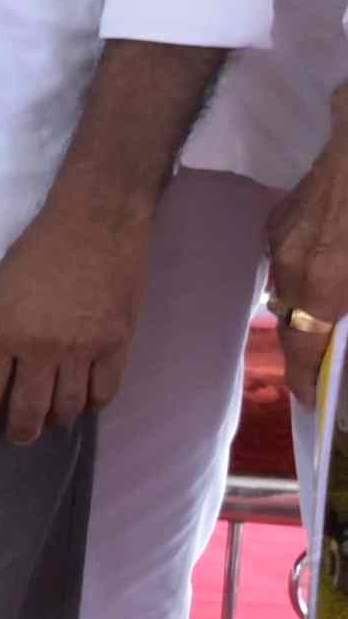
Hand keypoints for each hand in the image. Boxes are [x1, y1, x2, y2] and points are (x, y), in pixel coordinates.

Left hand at [0, 185, 153, 442]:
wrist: (95, 226)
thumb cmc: (37, 252)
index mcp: (5, 333)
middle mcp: (43, 350)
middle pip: (29, 411)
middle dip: (18, 431)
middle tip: (15, 435)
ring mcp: (84, 350)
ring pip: (69, 408)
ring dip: (55, 420)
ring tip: (47, 421)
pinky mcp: (118, 345)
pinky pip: (105, 393)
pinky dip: (92, 405)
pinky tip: (82, 404)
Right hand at [270, 136, 347, 397]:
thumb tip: (339, 327)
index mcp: (323, 282)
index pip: (304, 350)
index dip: (309, 382)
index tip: (315, 404)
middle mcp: (290, 266)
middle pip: (291, 325)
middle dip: (308, 351)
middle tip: (325, 369)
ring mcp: (280, 237)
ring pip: (287, 292)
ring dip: (306, 311)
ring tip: (327, 321)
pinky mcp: (279, 214)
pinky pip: (285, 261)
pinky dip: (303, 276)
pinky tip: (326, 269)